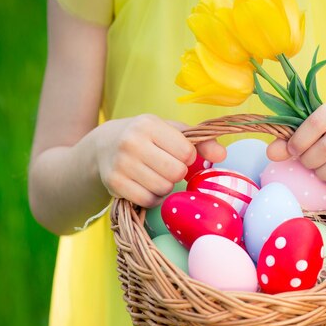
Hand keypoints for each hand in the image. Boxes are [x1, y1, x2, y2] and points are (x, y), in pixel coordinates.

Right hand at [93, 114, 225, 206]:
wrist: (103, 147)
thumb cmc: (147, 138)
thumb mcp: (171, 132)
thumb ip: (201, 142)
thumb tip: (222, 155)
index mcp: (149, 124)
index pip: (186, 152)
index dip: (188, 157)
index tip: (177, 154)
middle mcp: (132, 142)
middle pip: (176, 172)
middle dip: (177, 173)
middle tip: (167, 167)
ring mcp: (121, 164)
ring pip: (163, 188)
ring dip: (166, 187)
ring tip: (156, 175)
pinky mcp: (114, 183)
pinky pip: (148, 200)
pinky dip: (153, 198)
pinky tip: (147, 186)